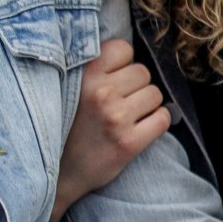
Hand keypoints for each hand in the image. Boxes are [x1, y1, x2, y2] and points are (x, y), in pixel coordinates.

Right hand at [52, 41, 171, 219]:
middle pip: (143, 72)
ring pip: (155, 94)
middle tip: (117, 103)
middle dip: (135, 87)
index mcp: (84, 75)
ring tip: (125, 117)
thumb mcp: (69, 87)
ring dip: (146, 105)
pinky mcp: (129, 142)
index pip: (123, 49)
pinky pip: (162, 118)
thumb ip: (91, 68)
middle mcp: (101, 93)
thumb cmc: (67, 126)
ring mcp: (116, 118)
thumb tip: (126, 53)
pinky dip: (156, 123)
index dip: (122, 64)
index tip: (112, 79)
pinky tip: (138, 129)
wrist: (59, 172)